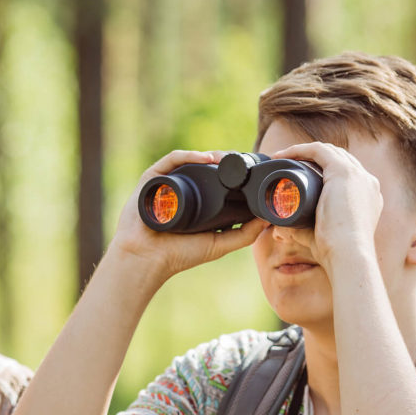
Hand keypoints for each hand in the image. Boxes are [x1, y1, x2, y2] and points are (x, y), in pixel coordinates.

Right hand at [109, 150, 269, 282]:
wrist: (147, 258)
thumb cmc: (179, 254)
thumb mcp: (219, 244)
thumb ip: (244, 234)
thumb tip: (269, 219)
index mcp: (196, 201)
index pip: (216, 180)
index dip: (233, 173)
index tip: (250, 170)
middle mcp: (181, 189)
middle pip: (204, 167)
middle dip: (223, 161)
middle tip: (241, 160)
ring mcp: (166, 182)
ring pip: (190, 161)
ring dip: (209, 155)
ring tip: (226, 159)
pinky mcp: (152, 179)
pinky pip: (170, 161)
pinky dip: (188, 156)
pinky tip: (204, 159)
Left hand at [271, 141, 383, 275]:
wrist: (348, 254)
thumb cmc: (336, 252)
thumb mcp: (318, 237)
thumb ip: (301, 231)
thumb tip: (280, 231)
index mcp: (367, 198)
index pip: (346, 176)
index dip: (323, 172)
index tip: (301, 177)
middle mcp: (367, 183)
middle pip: (339, 160)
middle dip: (313, 159)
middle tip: (287, 165)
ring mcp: (358, 176)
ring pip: (329, 152)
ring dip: (304, 152)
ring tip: (282, 158)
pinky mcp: (343, 172)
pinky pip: (319, 151)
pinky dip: (300, 150)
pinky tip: (283, 155)